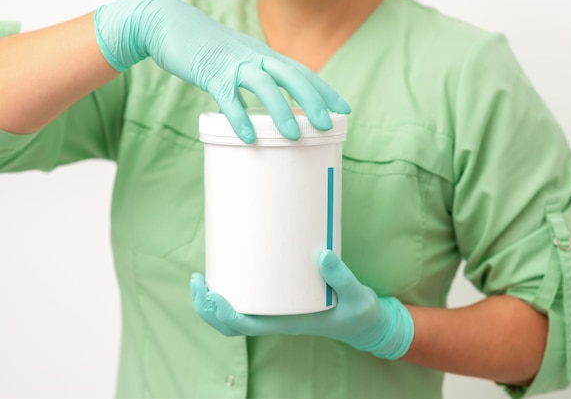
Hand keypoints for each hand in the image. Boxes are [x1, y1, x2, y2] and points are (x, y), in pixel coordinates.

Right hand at [94, 0, 350, 142]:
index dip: (324, 90)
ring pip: (264, 85)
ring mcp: (232, 63)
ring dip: (281, 111)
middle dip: (313, 100)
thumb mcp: (236, 59)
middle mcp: (254, 56)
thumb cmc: (204, 47)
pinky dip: (239, 117)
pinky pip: (228, 96)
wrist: (167, 23)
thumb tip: (263, 110)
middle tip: (328, 124)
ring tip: (294, 137)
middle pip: (291, 76)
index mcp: (263, 55)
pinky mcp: (209, 72)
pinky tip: (248, 137)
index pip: (301, 71)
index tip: (344, 109)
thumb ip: (252, 79)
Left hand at [190, 250, 413, 359]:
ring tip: (199, 278)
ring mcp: (276, 312)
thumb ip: (341, 277)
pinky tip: (225, 273)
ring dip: (210, 301)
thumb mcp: (356, 296)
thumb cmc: (359, 313)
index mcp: (288, 323)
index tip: (211, 294)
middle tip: (196, 279)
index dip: (223, 313)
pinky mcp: (280, 301)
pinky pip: (247, 303)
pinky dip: (229, 292)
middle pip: (229, 324)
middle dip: (206, 306)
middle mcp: (276, 319)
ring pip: (233, 316)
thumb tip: (322, 254)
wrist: (365, 322)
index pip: (245, 326)